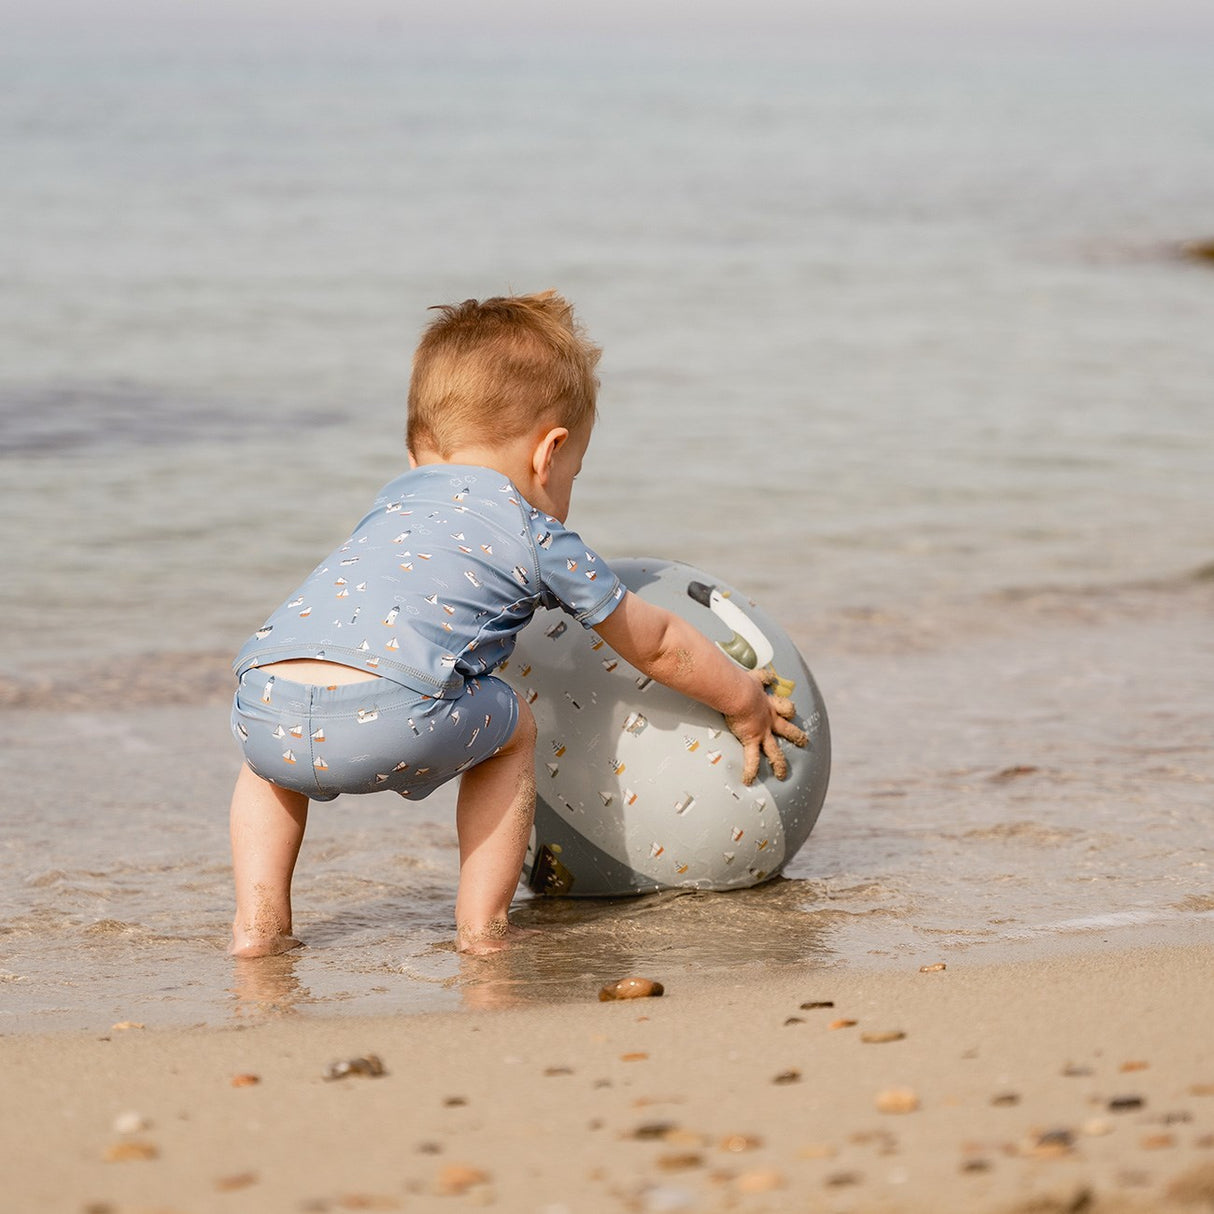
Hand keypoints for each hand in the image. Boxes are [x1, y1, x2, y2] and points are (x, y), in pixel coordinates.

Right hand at [724, 669, 808, 784]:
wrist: (738, 692)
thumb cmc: (740, 682)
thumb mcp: (749, 675)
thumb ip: (747, 672)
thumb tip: (735, 663)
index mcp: (768, 703)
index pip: (782, 705)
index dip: (786, 707)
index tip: (788, 710)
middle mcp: (768, 718)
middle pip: (787, 728)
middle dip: (796, 735)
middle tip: (804, 741)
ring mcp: (762, 731)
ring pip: (774, 750)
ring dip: (779, 762)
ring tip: (782, 774)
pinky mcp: (751, 739)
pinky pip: (752, 759)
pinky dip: (750, 770)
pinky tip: (748, 781)